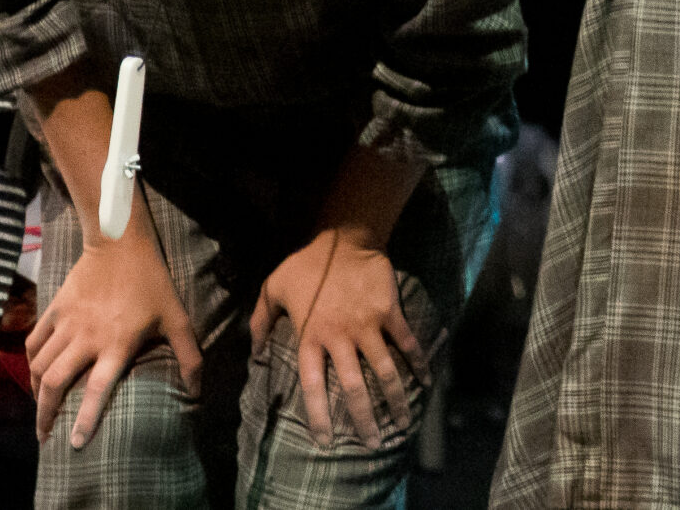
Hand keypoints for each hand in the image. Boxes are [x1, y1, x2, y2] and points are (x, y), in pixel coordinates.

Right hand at [25, 225, 202, 448]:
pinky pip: (33, 343)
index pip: (96, 389)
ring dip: (35, 393)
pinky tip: (34, 376)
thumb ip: (189, 357)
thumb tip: (196, 393)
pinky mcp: (53, 310)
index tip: (73, 444)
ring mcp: (67, 324)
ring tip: (39, 412)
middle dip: (45, 415)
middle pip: (54, 383)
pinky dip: (29, 363)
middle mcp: (87, 338)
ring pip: (39, 366)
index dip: (84, 419)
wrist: (121, 244)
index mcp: (117, 343)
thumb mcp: (177, 318)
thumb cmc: (153, 283)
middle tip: (44, 437)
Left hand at [248, 232, 426, 447]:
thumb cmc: (306, 264)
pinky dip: (417, 363)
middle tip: (373, 443)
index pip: (313, 386)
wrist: (344, 236)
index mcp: (310, 336)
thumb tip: (254, 353)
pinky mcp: (389, 311)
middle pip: (353, 387)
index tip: (326, 442)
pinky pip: (406, 342)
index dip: (320, 416)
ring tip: (402, 423)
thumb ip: (260, 321)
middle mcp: (340, 337)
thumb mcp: (273, 288)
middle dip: (364, 419)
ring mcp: (367, 325)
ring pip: (384, 371)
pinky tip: (425, 382)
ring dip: (395, 399)